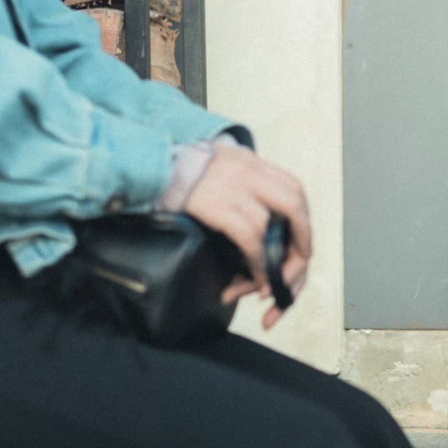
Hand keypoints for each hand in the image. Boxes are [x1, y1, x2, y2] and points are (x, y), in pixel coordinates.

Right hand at [183, 144, 312, 328]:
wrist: (143, 165)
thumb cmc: (180, 176)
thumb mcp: (220, 168)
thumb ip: (245, 186)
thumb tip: (266, 224)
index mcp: (252, 163)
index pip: (295, 191)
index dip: (304, 223)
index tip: (302, 247)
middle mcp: (248, 172)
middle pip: (295, 208)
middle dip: (301, 242)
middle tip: (295, 268)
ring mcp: (233, 188)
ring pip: (274, 228)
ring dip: (276, 263)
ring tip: (269, 284)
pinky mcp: (216, 206)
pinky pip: (251, 239)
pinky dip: (259, 263)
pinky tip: (256, 277)